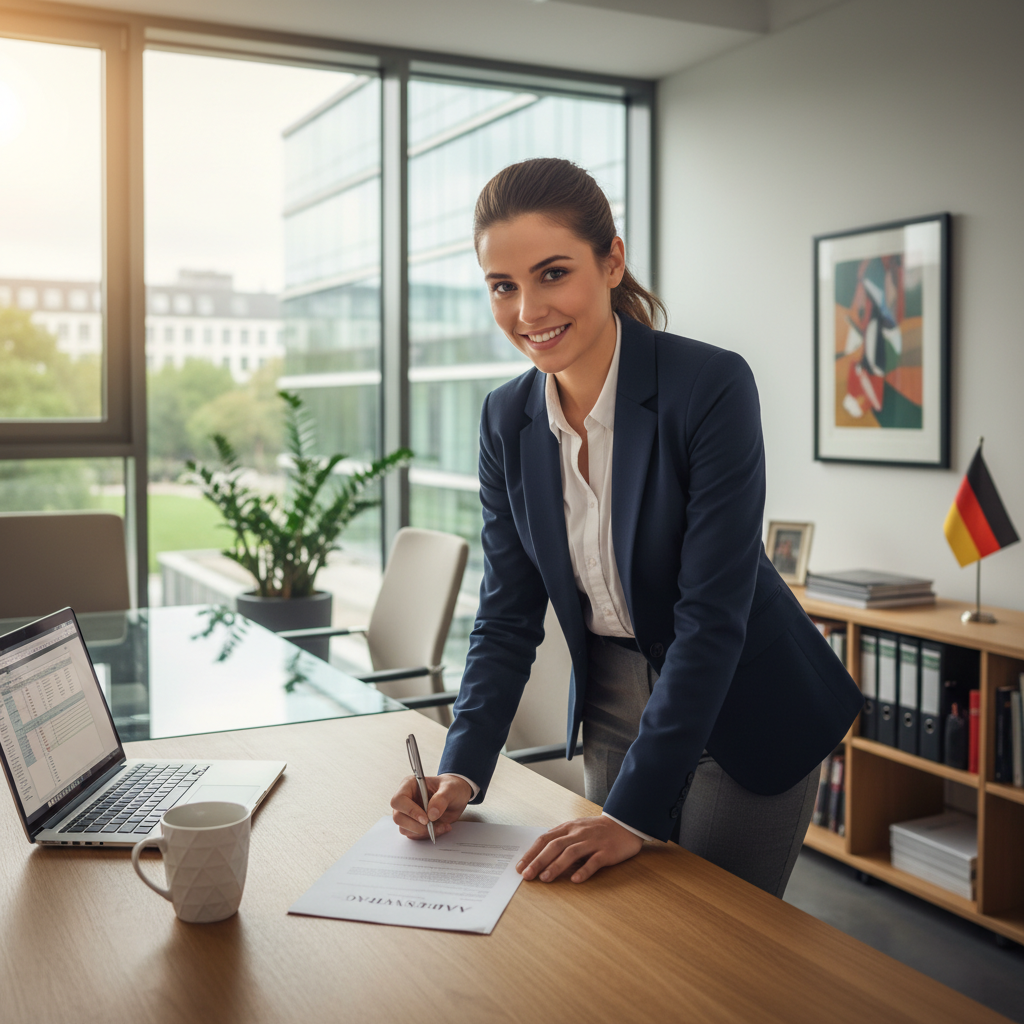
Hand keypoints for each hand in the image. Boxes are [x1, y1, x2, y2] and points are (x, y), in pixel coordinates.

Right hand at [390, 773, 472, 839]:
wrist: (457, 796)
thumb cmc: (451, 787)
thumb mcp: (451, 789)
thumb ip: (441, 798)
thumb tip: (431, 814)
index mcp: (409, 785)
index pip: (399, 800)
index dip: (410, 811)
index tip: (426, 819)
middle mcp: (406, 799)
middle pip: (398, 817)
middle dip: (416, 826)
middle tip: (433, 825)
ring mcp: (408, 813)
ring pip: (404, 829)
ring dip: (423, 832)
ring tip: (442, 826)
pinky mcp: (413, 824)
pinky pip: (414, 834)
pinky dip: (427, 835)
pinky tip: (440, 827)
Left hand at [517, 815, 643, 883]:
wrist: (625, 824)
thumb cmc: (596, 830)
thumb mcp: (576, 829)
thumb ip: (561, 840)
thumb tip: (540, 857)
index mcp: (568, 828)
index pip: (545, 839)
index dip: (531, 853)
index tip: (520, 867)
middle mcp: (578, 833)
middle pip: (555, 846)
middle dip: (538, 861)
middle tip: (527, 875)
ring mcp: (593, 842)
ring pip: (571, 852)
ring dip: (556, 866)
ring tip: (545, 878)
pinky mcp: (607, 851)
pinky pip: (594, 861)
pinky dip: (584, 870)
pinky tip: (576, 880)